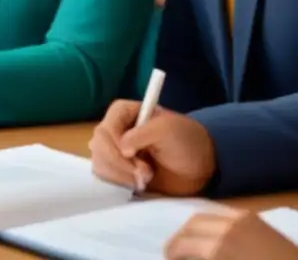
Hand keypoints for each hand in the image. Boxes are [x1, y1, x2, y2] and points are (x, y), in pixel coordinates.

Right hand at [89, 101, 214, 194]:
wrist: (199, 166)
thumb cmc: (186, 141)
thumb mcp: (168, 130)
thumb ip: (143, 134)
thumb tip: (122, 148)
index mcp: (124, 113)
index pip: (105, 128)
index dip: (114, 146)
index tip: (134, 157)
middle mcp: (115, 130)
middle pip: (98, 147)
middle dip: (120, 164)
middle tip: (146, 172)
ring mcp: (114, 151)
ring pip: (99, 163)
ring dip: (121, 176)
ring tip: (146, 178)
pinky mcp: (118, 171)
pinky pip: (105, 177)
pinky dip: (120, 184)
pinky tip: (139, 184)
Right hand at [165, 209, 297, 259]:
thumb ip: (205, 258)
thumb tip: (186, 256)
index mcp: (220, 245)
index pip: (183, 242)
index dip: (171, 251)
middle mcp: (230, 224)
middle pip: (193, 223)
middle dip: (180, 238)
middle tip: (173, 254)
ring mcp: (247, 218)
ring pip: (209, 215)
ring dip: (195, 230)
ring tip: (192, 248)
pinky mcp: (259, 220)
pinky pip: (226, 216)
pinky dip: (212, 225)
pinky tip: (215, 241)